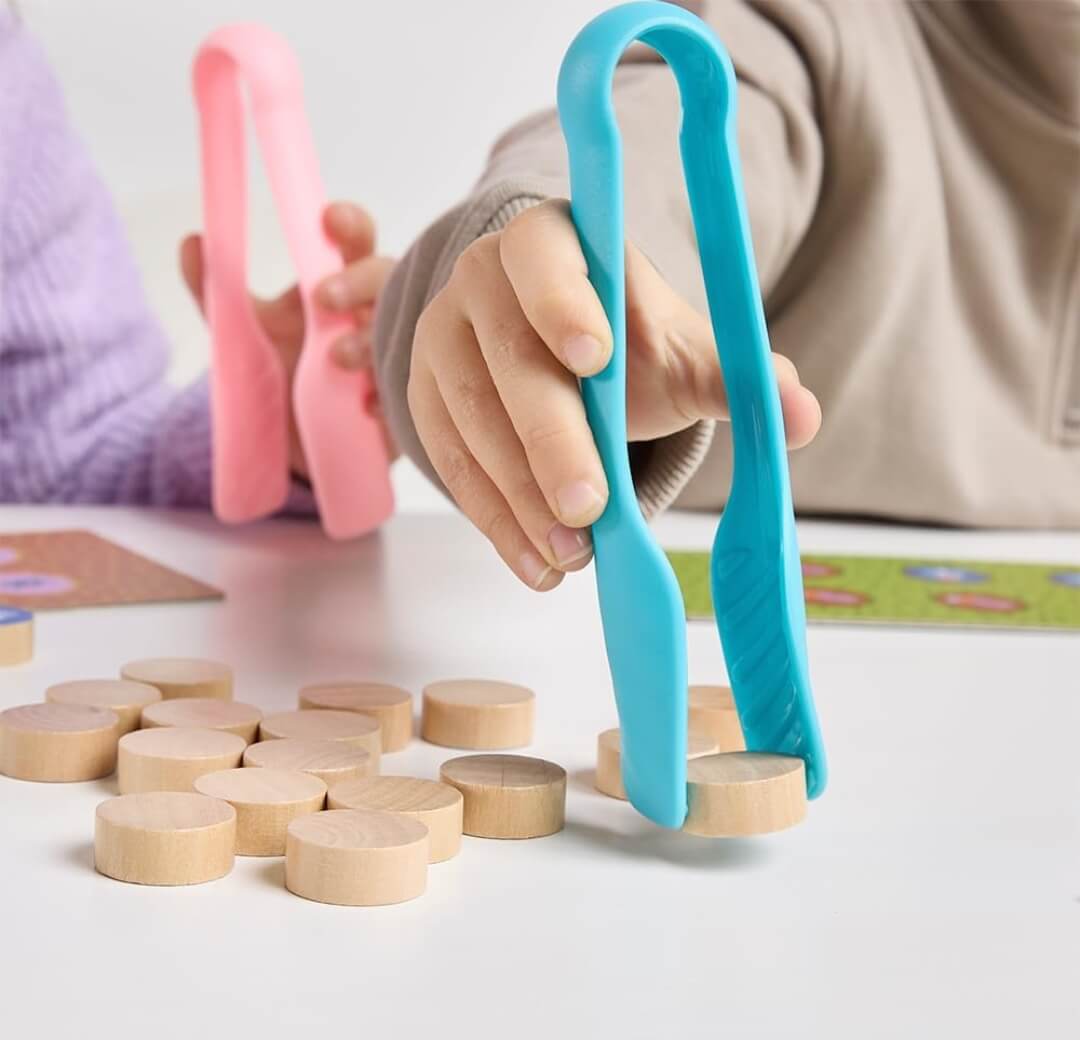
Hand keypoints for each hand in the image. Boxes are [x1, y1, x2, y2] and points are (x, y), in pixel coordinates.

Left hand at [181, 201, 397, 477]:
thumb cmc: (279, 377)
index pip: (355, 242)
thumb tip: (190, 242)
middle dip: (360, 282)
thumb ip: (216, 291)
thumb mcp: (243, 334)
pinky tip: (365, 406)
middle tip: (322, 298)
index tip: (328, 219)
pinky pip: (405, 393)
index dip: (350, 224)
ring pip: (400, 332)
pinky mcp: (398, 404)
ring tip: (336, 357)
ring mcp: (389, 358)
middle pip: (387, 277)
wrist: (289, 445)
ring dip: (369, 339)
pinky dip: (386, 397)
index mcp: (338, 286)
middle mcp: (371, 315)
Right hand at [408, 198, 820, 590]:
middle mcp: (480, 284)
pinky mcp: (427, 403)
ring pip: (472, 422)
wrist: (556, 350)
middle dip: (550, 439)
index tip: (599, 361)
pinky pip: (453, 466)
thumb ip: (735, 378)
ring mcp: (443, 345)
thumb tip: (802, 416)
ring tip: (575, 556)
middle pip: (507, 359)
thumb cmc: (624, 342)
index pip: (544, 261)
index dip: (565, 305)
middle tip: (590, 506)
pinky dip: (497, 522)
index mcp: (547, 244)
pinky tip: (538, 564)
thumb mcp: (679, 349)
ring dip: (522, 497)